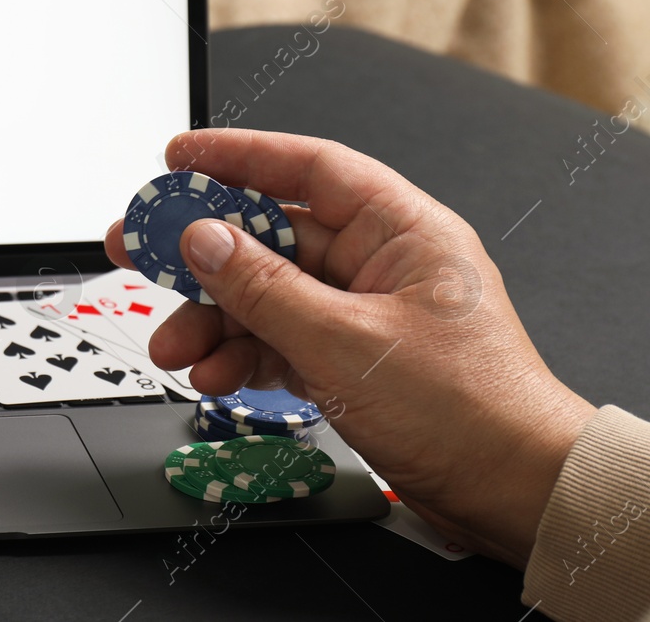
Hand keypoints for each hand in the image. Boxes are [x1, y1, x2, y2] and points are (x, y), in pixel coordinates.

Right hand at [104, 128, 594, 566]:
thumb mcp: (345, 343)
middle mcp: (379, 263)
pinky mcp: (348, 360)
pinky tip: (212, 373)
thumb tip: (204, 239)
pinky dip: (241, 355)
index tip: (179, 159)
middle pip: (271, 236)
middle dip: (201, 252)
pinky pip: (276, 339)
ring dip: (213, 319)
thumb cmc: (471, 411)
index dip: (239, 156)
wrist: (512, 495)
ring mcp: (361, 313)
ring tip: (172, 344)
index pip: (309, 168)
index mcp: (401, 231)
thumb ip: (264, 288)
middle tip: (137, 247)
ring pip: (264, 295)